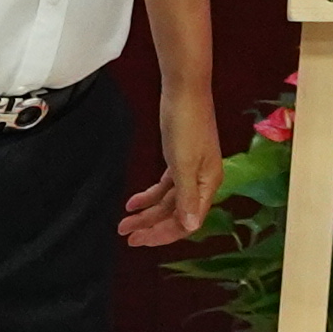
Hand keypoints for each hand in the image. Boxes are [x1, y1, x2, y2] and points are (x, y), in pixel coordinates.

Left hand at [126, 87, 218, 247]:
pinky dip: (150, 195)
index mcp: (207, 184)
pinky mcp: (180, 160)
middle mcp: (202, 181)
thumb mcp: (184, 164)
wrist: (185, 90)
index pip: (188, 221)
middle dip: (151, 226)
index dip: (164, 234)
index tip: (140, 241)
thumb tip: (192, 228)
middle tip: (126, 235)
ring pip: (168, 201)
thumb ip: (186, 197)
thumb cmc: (186, 125)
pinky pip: (166, 186)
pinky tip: (133, 201)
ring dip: (147, 212)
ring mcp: (191, 170)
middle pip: (176, 213)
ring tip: (124, 222)